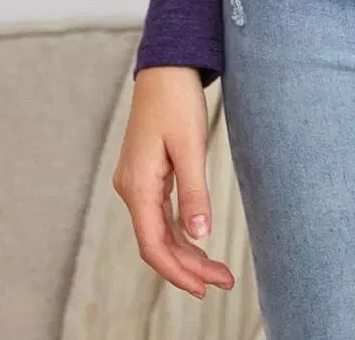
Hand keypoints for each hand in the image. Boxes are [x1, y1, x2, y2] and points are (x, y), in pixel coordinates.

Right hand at [112, 66, 235, 299]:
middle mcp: (131, 189)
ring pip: (159, 231)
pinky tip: (198, 244)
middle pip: (157, 243)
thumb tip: (199, 236)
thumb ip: (194, 192)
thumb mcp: (190, 145)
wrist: (166, 66)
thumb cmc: (176, 99)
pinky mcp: (147, 175)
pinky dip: (179, 233)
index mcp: (137, 185)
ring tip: (217, 270)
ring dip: (186, 252)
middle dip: (188, 267)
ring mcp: (137, 183)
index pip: (154, 245)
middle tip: (223, 281)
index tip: (204, 288)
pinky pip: (160, 215)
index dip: (178, 272)